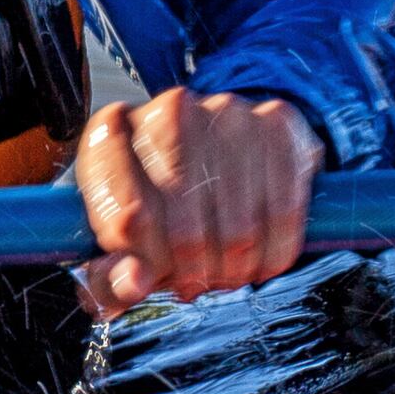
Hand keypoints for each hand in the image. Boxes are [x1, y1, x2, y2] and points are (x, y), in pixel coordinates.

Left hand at [73, 89, 319, 315]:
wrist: (219, 145)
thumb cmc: (156, 198)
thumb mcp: (119, 235)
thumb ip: (110, 274)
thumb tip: (135, 283)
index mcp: (111, 131)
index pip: (126, 214)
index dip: (144, 260)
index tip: (149, 278)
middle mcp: (169, 109)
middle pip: (185, 226)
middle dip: (190, 270)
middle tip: (192, 284)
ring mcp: (227, 112)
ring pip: (239, 227)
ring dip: (233, 269)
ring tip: (223, 275)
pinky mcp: (277, 124)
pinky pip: (284, 212)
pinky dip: (273, 254)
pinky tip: (258, 262)